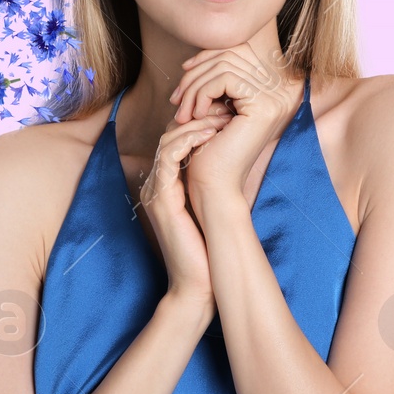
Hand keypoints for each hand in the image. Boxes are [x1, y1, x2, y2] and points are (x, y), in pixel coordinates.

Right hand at [137, 101, 234, 325]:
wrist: (198, 284)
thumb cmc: (210, 251)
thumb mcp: (213, 209)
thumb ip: (215, 186)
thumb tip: (238, 161)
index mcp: (166, 187)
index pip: (176, 142)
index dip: (199, 124)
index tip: (226, 116)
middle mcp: (156, 186)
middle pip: (169, 136)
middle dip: (197, 118)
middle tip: (224, 109)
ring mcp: (155, 192)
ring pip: (167, 141)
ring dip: (195, 125)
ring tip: (221, 118)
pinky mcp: (160, 199)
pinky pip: (169, 157)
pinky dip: (189, 141)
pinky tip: (210, 136)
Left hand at [169, 45, 299, 213]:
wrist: (214, 187)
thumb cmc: (209, 150)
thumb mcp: (212, 106)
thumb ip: (213, 79)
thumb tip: (200, 53)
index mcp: (271, 89)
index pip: (239, 50)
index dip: (207, 57)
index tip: (184, 75)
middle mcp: (280, 91)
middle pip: (230, 54)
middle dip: (196, 74)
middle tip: (177, 100)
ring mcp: (275, 98)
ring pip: (224, 65)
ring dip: (194, 87)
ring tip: (182, 112)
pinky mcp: (263, 107)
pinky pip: (224, 79)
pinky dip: (201, 93)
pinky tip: (194, 115)